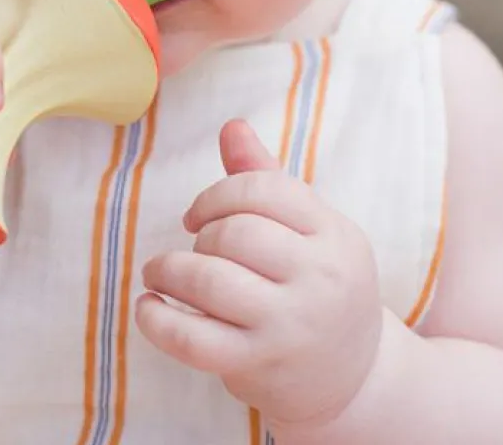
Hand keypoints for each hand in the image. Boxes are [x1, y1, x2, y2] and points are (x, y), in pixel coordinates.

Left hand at [136, 120, 382, 428]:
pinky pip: (192, 339)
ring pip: (209, 280)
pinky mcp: (258, 366)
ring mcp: (289, 326)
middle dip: (200, 234)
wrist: (354, 376)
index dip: (218, 193)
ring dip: (168, 270)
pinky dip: (157, 320)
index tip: (199, 214)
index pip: (264, 189)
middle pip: (235, 232)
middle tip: (193, 248)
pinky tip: (148, 307)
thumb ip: (265, 177)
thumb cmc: (318, 283)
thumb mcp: (309, 228)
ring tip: (159, 272)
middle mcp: (319, 278)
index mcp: (334, 234)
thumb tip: (231, 126)